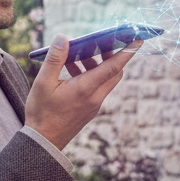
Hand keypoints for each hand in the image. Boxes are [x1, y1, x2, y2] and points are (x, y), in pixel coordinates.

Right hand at [24, 34, 140, 149]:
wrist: (43, 143)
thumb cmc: (41, 113)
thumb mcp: (43, 83)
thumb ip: (55, 59)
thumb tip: (63, 37)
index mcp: (86, 89)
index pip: (113, 67)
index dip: (127, 51)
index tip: (138, 39)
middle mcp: (95, 98)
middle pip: (114, 72)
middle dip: (111, 54)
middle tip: (101, 41)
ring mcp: (94, 105)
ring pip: (105, 80)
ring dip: (97, 64)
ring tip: (78, 54)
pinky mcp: (89, 110)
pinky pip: (96, 88)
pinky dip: (90, 75)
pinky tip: (71, 69)